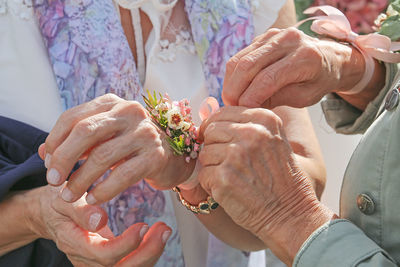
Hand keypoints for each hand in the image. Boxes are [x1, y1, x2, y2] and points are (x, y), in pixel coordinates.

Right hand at [28, 184, 170, 266]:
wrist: (50, 214)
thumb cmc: (58, 202)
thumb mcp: (64, 199)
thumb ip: (81, 210)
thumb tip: (99, 220)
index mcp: (73, 242)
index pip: (103, 255)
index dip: (126, 244)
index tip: (143, 226)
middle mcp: (85, 259)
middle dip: (146, 252)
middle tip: (164, 229)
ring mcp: (95, 263)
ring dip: (151, 252)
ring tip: (164, 230)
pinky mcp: (105, 260)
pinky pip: (129, 263)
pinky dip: (146, 252)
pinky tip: (156, 235)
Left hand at [39, 94, 194, 203]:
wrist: (172, 156)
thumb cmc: (131, 147)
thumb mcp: (104, 138)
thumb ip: (76, 142)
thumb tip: (44, 153)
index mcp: (112, 103)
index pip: (73, 117)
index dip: (55, 141)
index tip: (48, 164)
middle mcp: (129, 111)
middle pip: (85, 131)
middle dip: (63, 159)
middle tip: (53, 181)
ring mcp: (145, 132)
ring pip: (102, 156)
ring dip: (80, 180)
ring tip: (69, 196)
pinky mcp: (155, 155)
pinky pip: (122, 175)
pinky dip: (103, 190)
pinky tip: (93, 198)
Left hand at [198, 106, 333, 263]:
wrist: (290, 213)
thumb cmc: (280, 179)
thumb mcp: (272, 140)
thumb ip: (246, 125)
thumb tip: (208, 112)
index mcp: (264, 120)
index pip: (223, 112)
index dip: (216, 127)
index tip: (220, 140)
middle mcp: (251, 133)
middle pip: (211, 130)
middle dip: (214, 147)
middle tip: (229, 164)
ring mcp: (236, 155)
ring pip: (204, 153)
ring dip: (213, 167)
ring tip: (234, 177)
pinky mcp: (224, 177)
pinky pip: (203, 174)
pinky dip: (211, 185)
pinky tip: (230, 189)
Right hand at [222, 27, 364, 108]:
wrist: (328, 58)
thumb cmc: (317, 81)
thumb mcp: (303, 97)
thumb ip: (277, 99)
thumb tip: (247, 106)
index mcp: (305, 56)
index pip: (268, 78)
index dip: (250, 97)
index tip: (241, 111)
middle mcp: (288, 40)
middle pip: (248, 66)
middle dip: (235, 90)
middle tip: (230, 107)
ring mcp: (274, 35)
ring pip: (239, 60)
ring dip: (231, 83)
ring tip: (231, 100)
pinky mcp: (263, 36)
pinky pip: (240, 56)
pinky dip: (234, 74)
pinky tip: (236, 88)